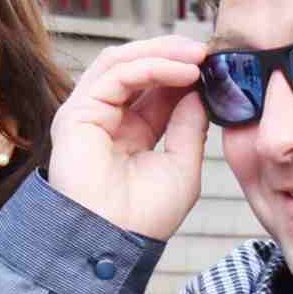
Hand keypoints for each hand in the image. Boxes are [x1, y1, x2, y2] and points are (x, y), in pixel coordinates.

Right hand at [46, 36, 209, 244]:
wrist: (116, 242)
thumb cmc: (145, 216)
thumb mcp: (182, 165)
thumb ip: (187, 126)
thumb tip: (198, 90)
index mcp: (130, 131)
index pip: (153, 85)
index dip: (182, 70)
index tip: (216, 64)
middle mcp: (105, 118)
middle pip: (133, 65)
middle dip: (172, 53)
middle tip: (208, 51)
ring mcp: (87, 114)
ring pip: (120, 61)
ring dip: (162, 53)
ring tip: (198, 56)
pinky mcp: (76, 114)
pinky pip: (116, 75)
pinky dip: (152, 66)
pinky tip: (183, 72)